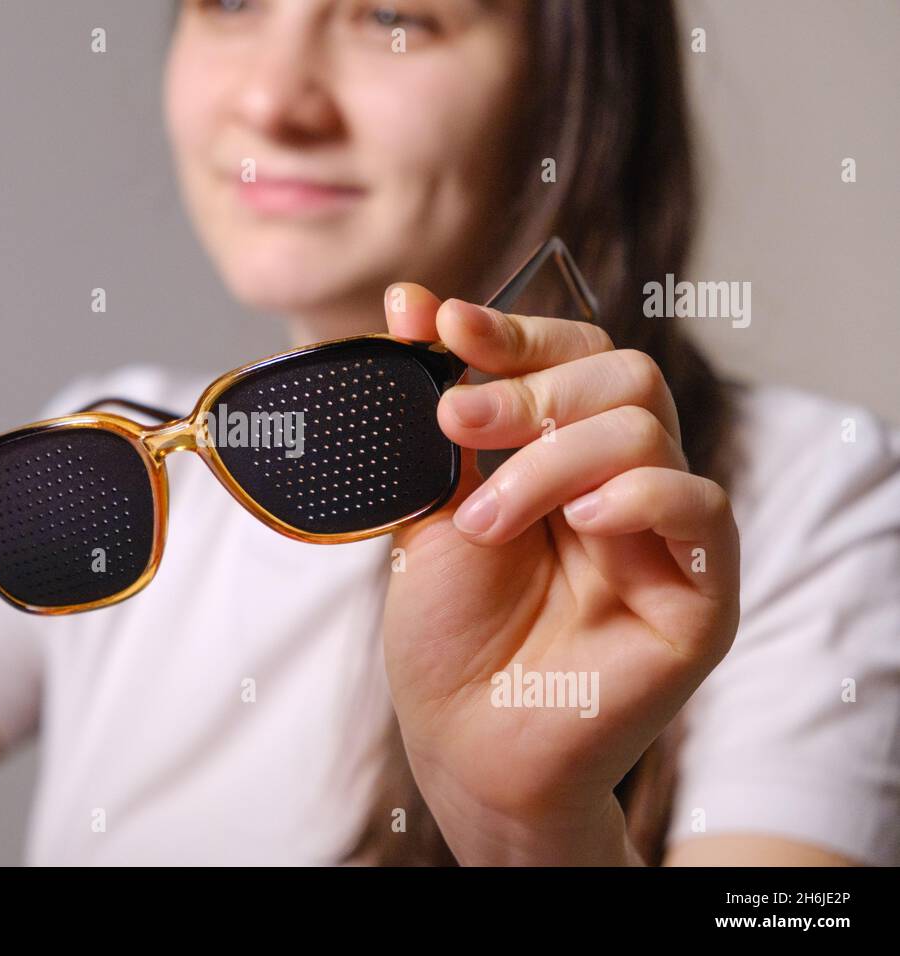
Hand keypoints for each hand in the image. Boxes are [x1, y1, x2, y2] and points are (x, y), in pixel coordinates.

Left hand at [380, 285, 739, 864]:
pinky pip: (702, 507)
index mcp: (563, 455)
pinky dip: (639, 494)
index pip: (571, 355)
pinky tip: (583, 520)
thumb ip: (436, 415)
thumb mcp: (430, 506)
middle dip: (527, 386)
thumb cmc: (447, 634)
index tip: (441, 322)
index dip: (513, 331)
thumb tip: (410, 302)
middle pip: (620, 373)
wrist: (462, 742)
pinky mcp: (701, 593)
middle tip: (456, 425)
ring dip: (550, 459)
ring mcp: (665, 536)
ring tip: (486, 521)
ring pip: (644, 429)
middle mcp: (622, 484)